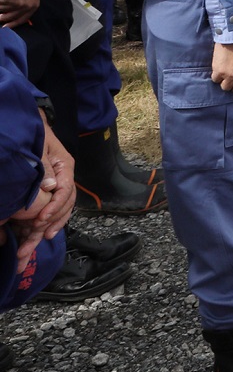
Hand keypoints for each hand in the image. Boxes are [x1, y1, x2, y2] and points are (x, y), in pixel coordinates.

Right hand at [0, 0, 38, 28]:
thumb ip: (26, 6)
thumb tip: (15, 14)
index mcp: (33, 6)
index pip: (23, 19)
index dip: (14, 24)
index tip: (6, 27)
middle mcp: (26, 7)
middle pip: (11, 17)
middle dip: (2, 18)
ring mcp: (17, 3)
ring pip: (3, 10)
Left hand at [11, 115, 74, 269]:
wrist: (28, 125)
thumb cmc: (34, 133)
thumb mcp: (39, 145)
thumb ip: (44, 166)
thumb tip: (50, 187)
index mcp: (65, 166)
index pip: (64, 190)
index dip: (54, 206)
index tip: (40, 219)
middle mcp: (63, 178)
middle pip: (65, 205)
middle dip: (51, 223)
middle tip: (38, 238)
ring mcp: (56, 186)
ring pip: (59, 211)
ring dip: (47, 229)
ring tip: (33, 246)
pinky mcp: (46, 192)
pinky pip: (50, 211)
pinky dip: (45, 224)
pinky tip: (38, 236)